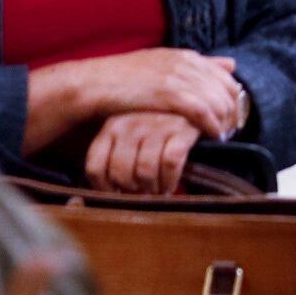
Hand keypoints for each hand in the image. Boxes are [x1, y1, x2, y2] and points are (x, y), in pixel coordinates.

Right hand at [73, 48, 244, 137]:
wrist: (92, 84)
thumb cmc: (125, 80)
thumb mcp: (164, 65)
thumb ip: (199, 65)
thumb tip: (232, 64)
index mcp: (186, 55)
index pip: (227, 77)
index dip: (234, 98)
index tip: (232, 116)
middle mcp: (186, 62)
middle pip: (227, 90)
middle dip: (233, 112)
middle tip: (231, 129)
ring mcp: (177, 76)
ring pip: (219, 101)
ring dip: (225, 121)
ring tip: (222, 135)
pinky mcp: (168, 93)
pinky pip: (202, 111)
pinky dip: (211, 125)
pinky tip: (212, 136)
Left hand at [85, 111, 200, 194]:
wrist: (200, 100)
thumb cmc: (158, 128)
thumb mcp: (130, 134)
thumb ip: (115, 155)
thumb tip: (107, 192)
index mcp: (112, 126)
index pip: (95, 167)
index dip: (104, 188)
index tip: (116, 194)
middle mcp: (131, 124)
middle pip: (121, 174)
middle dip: (132, 189)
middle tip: (141, 191)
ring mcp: (156, 125)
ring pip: (145, 171)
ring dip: (152, 188)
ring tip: (156, 189)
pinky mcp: (182, 129)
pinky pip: (170, 163)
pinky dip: (169, 180)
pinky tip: (170, 184)